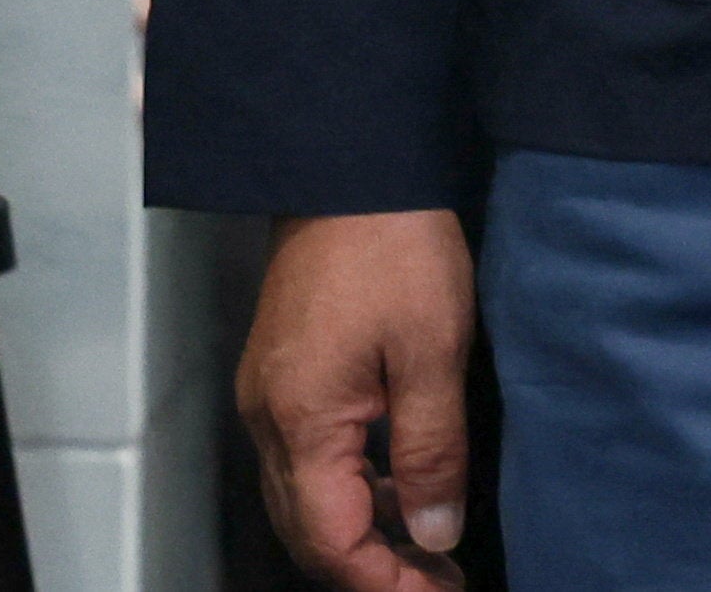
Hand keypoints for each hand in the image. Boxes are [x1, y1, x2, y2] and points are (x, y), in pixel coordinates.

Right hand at [240, 208, 476, 591]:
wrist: (350, 162)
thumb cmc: (392, 242)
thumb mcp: (432, 350)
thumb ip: (430, 451)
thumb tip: (433, 534)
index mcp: (300, 420)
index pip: (331, 542)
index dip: (385, 583)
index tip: (441, 591)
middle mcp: (269, 415)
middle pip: (308, 531)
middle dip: (372, 569)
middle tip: (439, 579)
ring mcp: (271, 392)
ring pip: (306, 497)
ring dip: (363, 529)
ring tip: (431, 540)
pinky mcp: (285, 371)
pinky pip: (308, 455)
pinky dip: (352, 484)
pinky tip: (401, 477)